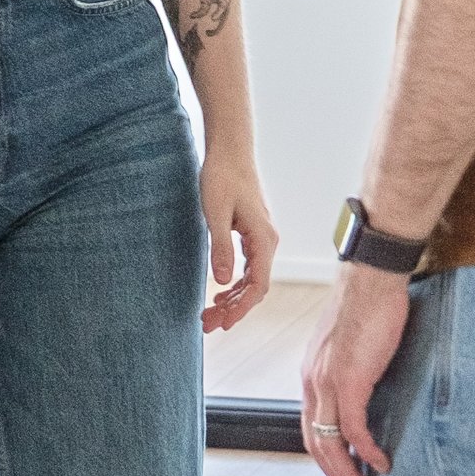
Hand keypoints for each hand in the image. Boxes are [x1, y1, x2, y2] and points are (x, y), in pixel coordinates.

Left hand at [200, 148, 277, 334]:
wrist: (229, 151)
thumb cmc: (222, 177)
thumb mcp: (215, 213)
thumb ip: (221, 248)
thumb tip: (223, 281)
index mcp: (264, 238)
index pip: (258, 284)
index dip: (242, 307)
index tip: (223, 322)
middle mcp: (267, 242)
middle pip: (255, 287)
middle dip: (234, 309)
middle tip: (207, 324)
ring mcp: (261, 239)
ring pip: (251, 280)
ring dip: (233, 299)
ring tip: (209, 314)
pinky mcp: (252, 235)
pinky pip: (248, 268)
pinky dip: (234, 284)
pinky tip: (219, 294)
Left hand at [302, 262, 412, 475]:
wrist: (371, 278)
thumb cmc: (367, 307)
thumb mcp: (352, 348)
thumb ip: (352, 374)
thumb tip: (367, 395)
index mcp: (312, 376)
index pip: (311, 428)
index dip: (327, 458)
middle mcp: (314, 383)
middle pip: (316, 444)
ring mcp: (329, 382)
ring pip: (330, 443)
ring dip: (347, 474)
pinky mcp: (350, 379)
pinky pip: (354, 427)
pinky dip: (366, 450)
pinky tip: (381, 463)